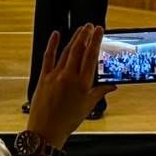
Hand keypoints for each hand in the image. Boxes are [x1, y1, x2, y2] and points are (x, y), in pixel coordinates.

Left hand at [26, 25, 113, 147]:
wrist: (46, 129)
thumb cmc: (68, 120)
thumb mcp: (88, 106)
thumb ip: (100, 92)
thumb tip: (112, 85)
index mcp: (82, 83)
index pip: (91, 57)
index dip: (95, 41)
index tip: (99, 31)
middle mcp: (68, 76)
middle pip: (78, 51)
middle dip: (85, 36)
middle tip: (91, 26)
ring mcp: (54, 76)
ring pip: (66, 52)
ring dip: (73, 39)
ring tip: (80, 29)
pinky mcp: (43, 77)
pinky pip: (48, 58)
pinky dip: (52, 45)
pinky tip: (55, 35)